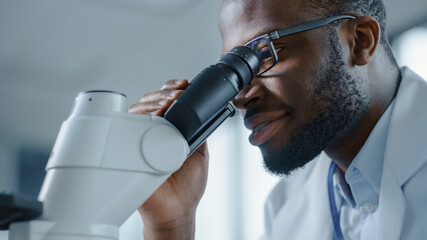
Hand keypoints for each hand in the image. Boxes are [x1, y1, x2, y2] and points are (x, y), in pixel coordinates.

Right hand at [129, 79, 208, 238]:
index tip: (183, 86)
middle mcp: (154, 132)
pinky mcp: (129, 151)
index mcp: (171, 130)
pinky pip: (126, 129)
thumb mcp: (200, 152)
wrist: (177, 209)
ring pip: (138, 111)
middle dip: (164, 94)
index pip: (167, 102)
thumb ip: (200, 131)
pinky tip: (151, 116)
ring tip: (167, 104)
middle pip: (151, 102)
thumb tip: (205, 110)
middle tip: (177, 97)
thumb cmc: (187, 186)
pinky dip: (137, 118)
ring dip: (153, 103)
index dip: (172, 90)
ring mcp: (140, 140)